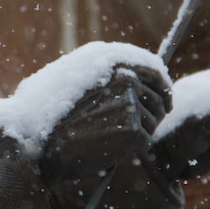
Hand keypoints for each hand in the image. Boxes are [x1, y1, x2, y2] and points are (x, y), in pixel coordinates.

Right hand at [40, 62, 170, 187]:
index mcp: (109, 60)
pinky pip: (146, 139)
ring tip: (120, 139)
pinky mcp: (132, 125)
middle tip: (150, 127)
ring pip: (154, 120)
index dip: (163, 86)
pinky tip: (113, 148)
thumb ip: (103, 78)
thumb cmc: (54, 119)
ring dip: (144, 132)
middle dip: (159, 112)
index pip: (151, 68)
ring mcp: (129, 100)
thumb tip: (135, 83)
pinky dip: (134, 148)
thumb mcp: (74, 84)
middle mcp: (123, 76)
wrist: (44, 144)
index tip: (166, 99)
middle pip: (159, 96)